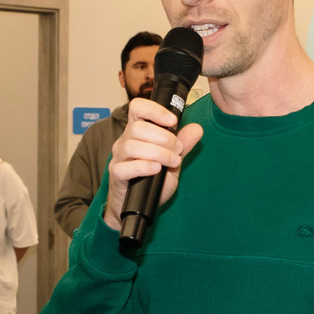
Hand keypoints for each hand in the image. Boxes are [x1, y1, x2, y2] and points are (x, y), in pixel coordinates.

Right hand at [99, 97, 204, 230]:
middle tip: (178, 150)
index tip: (172, 121)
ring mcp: (119, 157)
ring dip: (158, 153)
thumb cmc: (152, 181)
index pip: (138, 108)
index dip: (154, 110)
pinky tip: (157, 169)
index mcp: (137, 132)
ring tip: (172, 162)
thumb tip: (196, 128)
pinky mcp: (116, 174)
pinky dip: (144, 167)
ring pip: (132, 146)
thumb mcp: (172, 162)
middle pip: (138, 128)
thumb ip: (183, 145)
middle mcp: (125, 141)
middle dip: (164, 138)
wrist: (138, 206)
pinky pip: (126, 167)